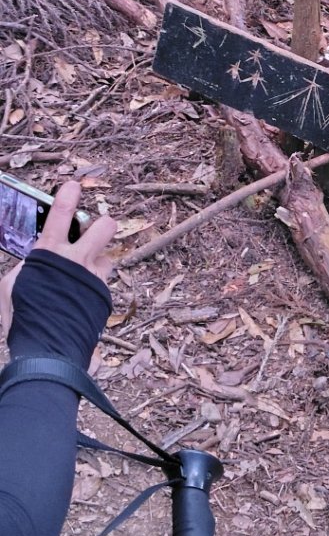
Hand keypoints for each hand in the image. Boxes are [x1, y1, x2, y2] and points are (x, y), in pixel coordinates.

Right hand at [0, 181, 115, 338]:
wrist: (48, 349)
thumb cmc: (23, 316)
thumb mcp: (13, 286)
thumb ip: (28, 267)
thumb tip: (36, 260)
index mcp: (50, 254)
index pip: (59, 215)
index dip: (67, 196)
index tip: (73, 185)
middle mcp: (77, 261)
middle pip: (105, 226)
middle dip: (103, 224)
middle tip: (93, 231)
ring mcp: (94, 278)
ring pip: (108, 256)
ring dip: (97, 261)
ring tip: (83, 275)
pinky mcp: (103, 296)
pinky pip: (102, 283)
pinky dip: (93, 287)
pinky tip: (80, 300)